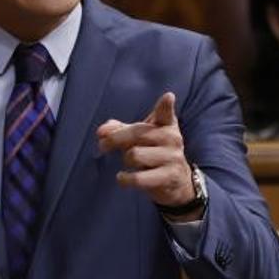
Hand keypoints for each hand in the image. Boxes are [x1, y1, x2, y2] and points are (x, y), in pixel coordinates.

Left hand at [97, 92, 199, 217]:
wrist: (177, 181)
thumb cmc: (154, 153)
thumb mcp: (139, 138)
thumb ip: (119, 130)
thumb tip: (101, 131)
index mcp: (166, 125)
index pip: (166, 113)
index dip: (166, 105)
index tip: (168, 96)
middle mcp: (172, 138)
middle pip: (136, 134)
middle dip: (114, 140)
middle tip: (103, 146)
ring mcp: (172, 157)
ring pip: (134, 155)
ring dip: (126, 160)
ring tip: (130, 163)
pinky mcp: (169, 177)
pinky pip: (138, 178)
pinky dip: (125, 179)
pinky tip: (122, 178)